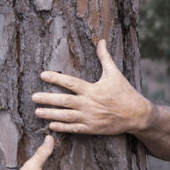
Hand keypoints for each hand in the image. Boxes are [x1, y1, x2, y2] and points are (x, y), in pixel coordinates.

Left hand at [32, 39, 151, 135]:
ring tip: (37, 112)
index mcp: (92, 89)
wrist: (137, 115)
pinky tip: (51, 125)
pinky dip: (62, 128)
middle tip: (33, 97)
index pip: (70, 82)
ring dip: (50, 114)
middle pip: (64, 101)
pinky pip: (74, 129)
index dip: (55, 78)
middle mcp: (89, 104)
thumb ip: (104, 57)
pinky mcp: (92, 129)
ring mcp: (90, 118)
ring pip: (66, 116)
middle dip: (47, 99)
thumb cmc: (125, 92)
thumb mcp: (115, 73)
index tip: (42, 75)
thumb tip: (101, 41)